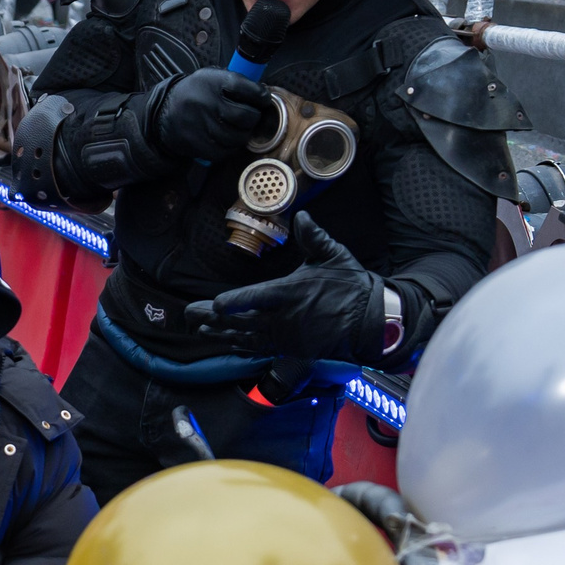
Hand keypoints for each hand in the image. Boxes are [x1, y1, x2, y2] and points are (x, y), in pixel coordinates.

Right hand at [142, 68, 278, 162]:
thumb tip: (262, 94)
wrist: (165, 113)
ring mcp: (204, 126)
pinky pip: (227, 151)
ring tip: (237, 128)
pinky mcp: (201, 145)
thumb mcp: (211, 77)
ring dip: (243, 134)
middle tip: (250, 116)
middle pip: (247, 116)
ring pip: (239, 137)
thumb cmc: (195, 94)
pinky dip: (231, 147)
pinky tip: (226, 138)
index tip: (262, 99)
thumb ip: (235, 82)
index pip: (249, 89)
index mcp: (214, 82)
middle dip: (254, 117)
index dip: (261, 96)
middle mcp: (209, 104)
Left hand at [184, 211, 390, 361]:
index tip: (216, 304)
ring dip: (221, 332)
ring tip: (200, 327)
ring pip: (247, 335)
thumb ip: (314, 238)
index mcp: (293, 292)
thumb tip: (302, 217)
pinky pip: (260, 346)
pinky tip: (225, 340)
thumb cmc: (353, 286)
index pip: (258, 298)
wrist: (374, 321)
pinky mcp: (291, 347)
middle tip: (190, 314)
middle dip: (214, 318)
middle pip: (243, 319)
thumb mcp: (334, 256)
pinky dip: (240, 344)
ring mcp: (288, 335)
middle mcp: (286, 317)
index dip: (235, 303)